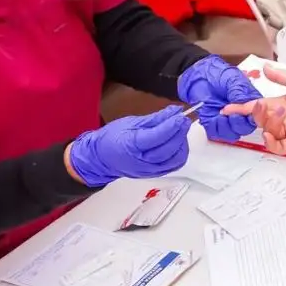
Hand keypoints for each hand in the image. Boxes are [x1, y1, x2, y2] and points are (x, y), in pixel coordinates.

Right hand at [66, 106, 191, 186]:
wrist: (102, 158)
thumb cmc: (113, 137)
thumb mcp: (131, 122)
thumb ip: (155, 118)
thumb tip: (175, 111)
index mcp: (131, 145)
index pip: (156, 137)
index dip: (171, 126)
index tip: (180, 116)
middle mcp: (142, 161)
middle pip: (167, 149)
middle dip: (179, 133)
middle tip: (184, 120)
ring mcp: (149, 170)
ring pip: (174, 159)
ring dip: (181, 143)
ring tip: (180, 131)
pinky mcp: (155, 174)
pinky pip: (173, 165)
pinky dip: (179, 153)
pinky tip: (178, 143)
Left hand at [177, 55, 260, 141]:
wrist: (199, 76)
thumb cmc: (218, 75)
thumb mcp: (233, 79)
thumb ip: (240, 92)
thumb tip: (245, 103)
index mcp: (250, 102)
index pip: (256, 116)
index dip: (250, 116)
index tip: (242, 110)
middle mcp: (241, 113)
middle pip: (246, 128)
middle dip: (238, 122)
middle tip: (228, 111)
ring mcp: (228, 120)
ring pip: (233, 133)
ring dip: (227, 126)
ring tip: (221, 115)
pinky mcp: (214, 124)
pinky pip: (218, 133)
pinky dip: (216, 128)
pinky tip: (214, 118)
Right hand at [222, 66, 285, 153]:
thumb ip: (280, 76)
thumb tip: (265, 67)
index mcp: (280, 104)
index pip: (256, 108)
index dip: (242, 108)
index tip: (227, 108)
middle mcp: (282, 118)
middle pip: (260, 120)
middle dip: (257, 113)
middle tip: (262, 105)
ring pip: (268, 131)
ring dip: (270, 122)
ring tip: (282, 112)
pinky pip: (278, 147)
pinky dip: (271, 143)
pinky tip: (270, 135)